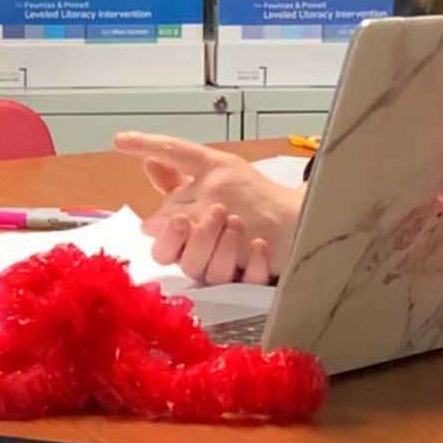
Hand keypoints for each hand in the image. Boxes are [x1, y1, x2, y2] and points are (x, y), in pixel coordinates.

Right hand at [113, 132, 303, 285]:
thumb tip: (146, 161)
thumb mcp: (212, 172)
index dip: (170, 235)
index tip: (181, 218)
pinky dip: (253, 263)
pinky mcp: (253, 280)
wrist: (296, 212)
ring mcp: (227, 271)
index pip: (162, 247)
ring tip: (239, 223)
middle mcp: (201, 256)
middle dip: (199, 238)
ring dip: (224, 246)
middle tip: (215, 212)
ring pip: (212, 274)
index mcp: (185, 236)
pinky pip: (247, 280)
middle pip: (185, 262)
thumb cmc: (249, 195)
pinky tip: (260, 245)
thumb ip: (174, 173)